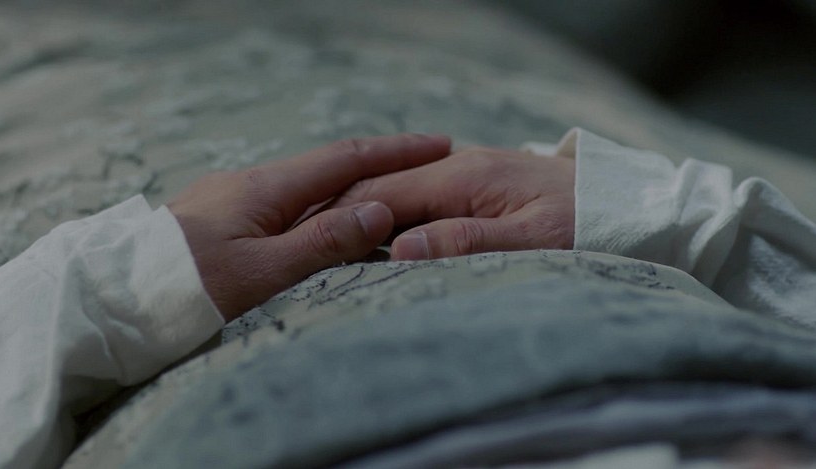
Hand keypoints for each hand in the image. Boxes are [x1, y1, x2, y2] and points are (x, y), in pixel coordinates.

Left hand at [167, 134, 450, 320]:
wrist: (115, 297)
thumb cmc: (186, 288)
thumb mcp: (261, 271)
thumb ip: (322, 242)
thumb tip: (381, 209)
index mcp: (265, 189)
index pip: (345, 159)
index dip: (396, 152)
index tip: (438, 145)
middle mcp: (251, 185)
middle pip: (328, 167)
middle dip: (381, 164)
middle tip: (425, 167)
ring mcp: (233, 200)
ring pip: (306, 188)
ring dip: (351, 188)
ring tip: (389, 197)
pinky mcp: (222, 220)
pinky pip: (285, 206)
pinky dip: (320, 208)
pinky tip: (327, 223)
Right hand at [332, 146, 574, 259]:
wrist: (627, 203)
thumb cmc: (587, 223)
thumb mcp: (534, 239)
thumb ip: (467, 241)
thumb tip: (399, 250)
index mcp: (464, 178)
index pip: (383, 195)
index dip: (343, 221)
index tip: (309, 249)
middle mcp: (459, 167)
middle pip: (383, 189)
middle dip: (345, 217)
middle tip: (308, 251)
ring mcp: (466, 174)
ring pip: (399, 193)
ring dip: (368, 219)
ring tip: (333, 250)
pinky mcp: (476, 187)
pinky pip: (421, 199)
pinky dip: (395, 219)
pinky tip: (382, 242)